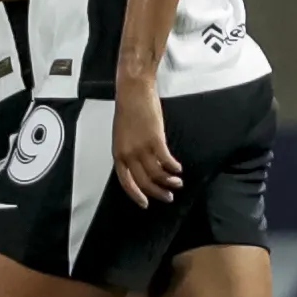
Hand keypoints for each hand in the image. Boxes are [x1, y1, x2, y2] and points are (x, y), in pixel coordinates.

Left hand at [112, 81, 182, 206]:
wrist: (133, 92)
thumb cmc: (128, 111)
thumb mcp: (122, 136)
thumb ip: (129, 152)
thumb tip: (142, 167)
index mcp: (118, 154)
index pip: (125, 182)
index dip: (136, 195)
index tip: (146, 204)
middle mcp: (128, 154)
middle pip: (143, 182)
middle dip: (157, 193)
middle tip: (168, 197)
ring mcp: (141, 148)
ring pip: (157, 174)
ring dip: (169, 182)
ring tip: (177, 183)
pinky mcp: (155, 140)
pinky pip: (166, 161)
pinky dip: (174, 168)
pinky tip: (179, 169)